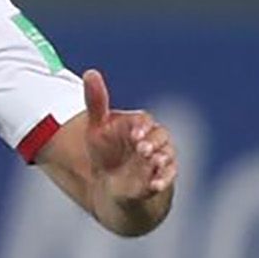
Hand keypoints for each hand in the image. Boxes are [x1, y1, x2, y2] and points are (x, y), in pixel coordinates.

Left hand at [82, 69, 175, 201]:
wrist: (110, 185)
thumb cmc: (105, 152)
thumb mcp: (97, 129)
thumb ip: (96, 102)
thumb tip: (90, 72)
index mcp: (137, 126)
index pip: (145, 120)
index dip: (141, 126)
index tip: (134, 134)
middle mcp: (152, 140)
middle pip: (161, 136)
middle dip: (153, 142)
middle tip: (142, 149)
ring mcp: (158, 160)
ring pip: (167, 156)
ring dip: (162, 159)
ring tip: (153, 163)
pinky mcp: (160, 178)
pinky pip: (168, 178)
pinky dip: (163, 180)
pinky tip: (154, 185)